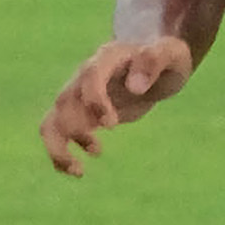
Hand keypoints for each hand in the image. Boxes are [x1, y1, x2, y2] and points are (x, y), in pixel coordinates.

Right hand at [39, 36, 195, 174]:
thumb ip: (154, 62)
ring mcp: (80, 95)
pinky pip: (59, 133)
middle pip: (63, 102)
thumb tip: (134, 88)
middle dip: (73, 130)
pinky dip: (61, 153)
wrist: (157, 63)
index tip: (111, 125)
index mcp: (107, 58)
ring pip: (53, 121)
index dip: (95, 100)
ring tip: (79, 170)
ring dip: (58, 147)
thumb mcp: (171, 54)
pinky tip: (77, 171)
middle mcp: (85, 76)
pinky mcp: (82, 114)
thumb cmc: (166, 57)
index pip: (91, 76)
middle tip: (97, 151)